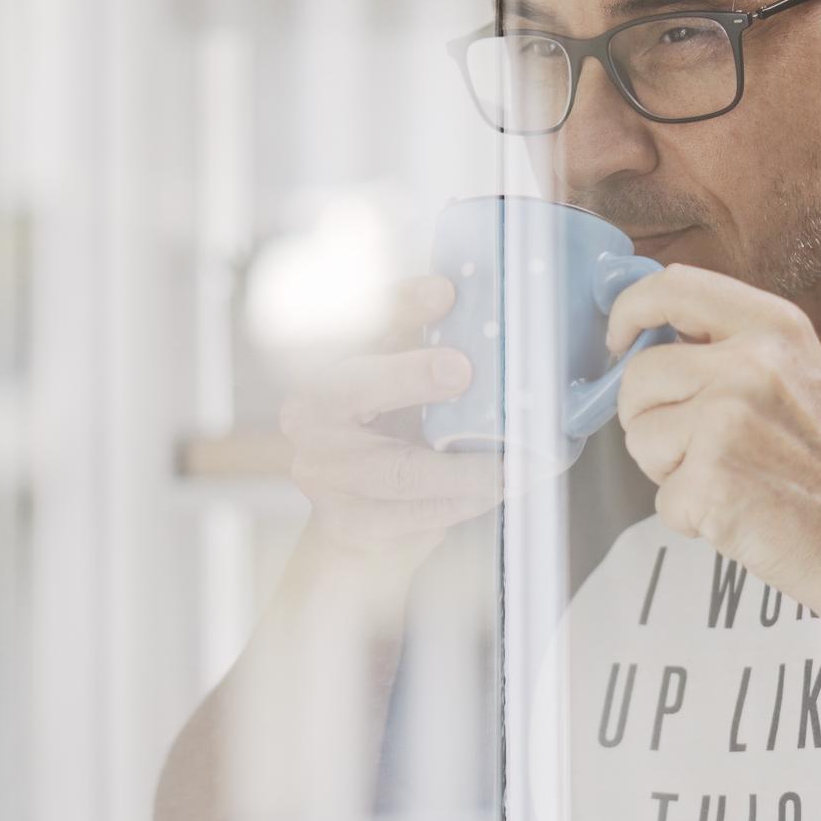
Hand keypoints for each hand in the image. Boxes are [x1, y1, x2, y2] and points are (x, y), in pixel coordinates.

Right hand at [279, 276, 501, 564]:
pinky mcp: (353, 523)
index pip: (356, 327)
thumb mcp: (394, 392)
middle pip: (354, 388)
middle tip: (463, 369)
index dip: (399, 305)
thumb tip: (481, 309)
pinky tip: (498, 489)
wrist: (354, 531)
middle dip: (410, 375)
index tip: (444, 289)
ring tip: (511, 460)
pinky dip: (466, 502)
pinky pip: (420, 513)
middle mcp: (309, 420)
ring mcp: (325, 476)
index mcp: (322, 373)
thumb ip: (422, 352)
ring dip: (464, 466)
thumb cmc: (383, 445)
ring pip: (402, 469)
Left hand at [603, 264, 820, 614]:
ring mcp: (727, 421)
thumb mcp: (798, 376)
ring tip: (731, 479)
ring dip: (668, 469)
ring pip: (638, 436)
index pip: (670, 287)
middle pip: (639, 374)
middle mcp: (749, 364)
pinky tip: (736, 513)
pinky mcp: (710, 480)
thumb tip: (647, 342)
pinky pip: (659, 497)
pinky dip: (688, 516)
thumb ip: (730, 348)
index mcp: (773, 327)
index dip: (629, 311)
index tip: (620, 339)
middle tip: (703, 448)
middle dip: (651, 417)